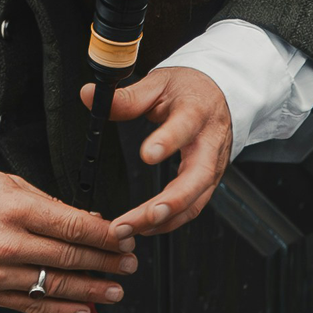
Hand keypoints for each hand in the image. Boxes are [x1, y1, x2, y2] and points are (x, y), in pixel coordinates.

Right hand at [0, 170, 136, 312]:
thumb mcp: (9, 185)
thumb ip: (51, 204)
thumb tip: (88, 219)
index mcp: (16, 209)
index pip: (74, 225)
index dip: (106, 236)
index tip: (125, 239)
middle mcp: (8, 244)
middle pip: (70, 258)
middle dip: (106, 263)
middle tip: (128, 266)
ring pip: (55, 287)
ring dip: (91, 292)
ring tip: (114, 292)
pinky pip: (33, 307)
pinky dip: (61, 311)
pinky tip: (82, 311)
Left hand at [83, 65, 231, 236]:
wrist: (222, 94)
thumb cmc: (189, 90)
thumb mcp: (158, 84)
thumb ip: (127, 97)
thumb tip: (90, 96)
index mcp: (196, 112)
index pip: (185, 127)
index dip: (168, 141)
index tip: (147, 154)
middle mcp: (209, 143)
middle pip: (196, 179)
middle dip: (169, 203)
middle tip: (142, 217)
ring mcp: (212, 166)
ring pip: (195, 201)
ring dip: (163, 220)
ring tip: (131, 229)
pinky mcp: (209, 181)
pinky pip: (192, 207)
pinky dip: (169, 222)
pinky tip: (145, 228)